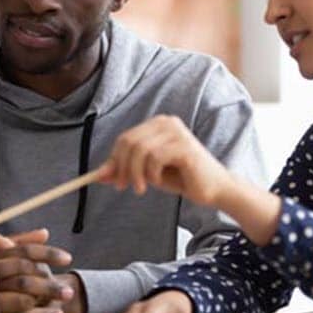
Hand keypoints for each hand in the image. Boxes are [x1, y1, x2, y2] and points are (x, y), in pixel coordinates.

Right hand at [0, 228, 74, 312]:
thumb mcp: (5, 256)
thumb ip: (22, 244)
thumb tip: (43, 233)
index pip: (24, 252)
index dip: (48, 254)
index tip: (67, 258)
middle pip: (24, 278)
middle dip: (49, 285)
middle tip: (69, 292)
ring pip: (22, 300)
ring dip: (45, 306)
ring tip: (62, 309)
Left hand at [98, 115, 233, 205]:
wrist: (214, 190)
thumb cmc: (181, 179)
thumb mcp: (147, 174)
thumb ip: (124, 170)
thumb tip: (98, 174)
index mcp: (157, 125)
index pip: (125, 138)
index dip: (114, 159)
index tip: (110, 179)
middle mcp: (166, 122)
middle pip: (129, 142)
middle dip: (121, 167)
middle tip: (122, 186)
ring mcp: (177, 132)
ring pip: (140, 150)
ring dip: (136, 173)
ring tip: (142, 187)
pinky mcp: (184, 146)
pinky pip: (155, 158)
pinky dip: (151, 174)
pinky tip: (158, 182)